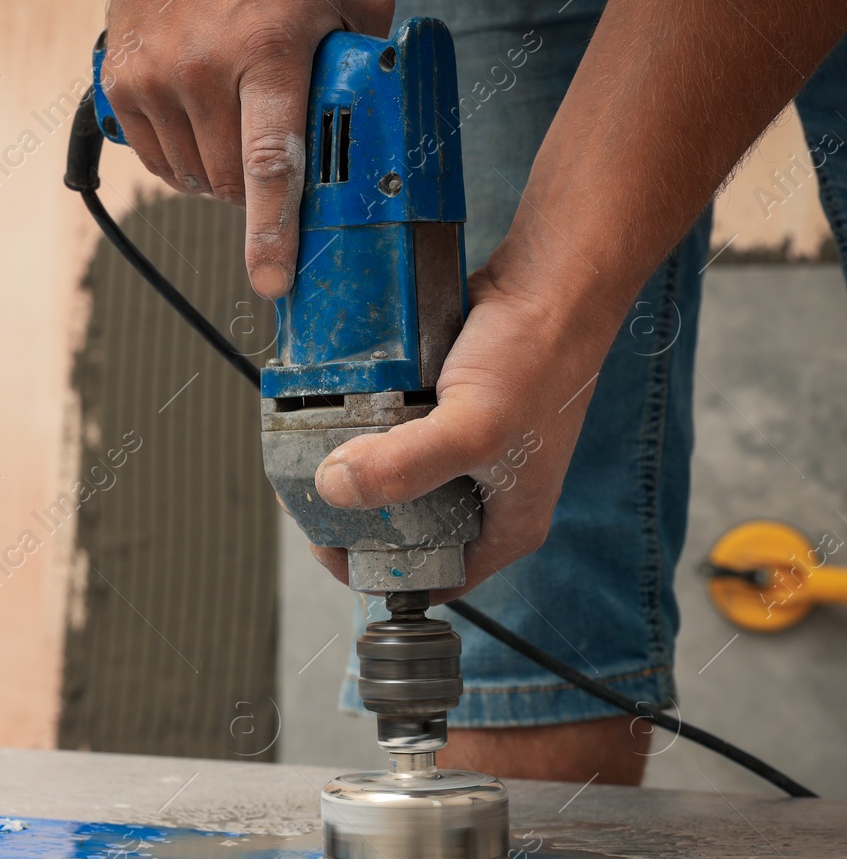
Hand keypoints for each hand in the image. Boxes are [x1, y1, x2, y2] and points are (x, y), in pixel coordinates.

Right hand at [103, 0, 393, 297]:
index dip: (272, 230)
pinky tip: (199, 123)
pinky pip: (156, 161)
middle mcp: (202, 69)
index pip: (270, 162)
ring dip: (216, 175)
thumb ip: (367, 44)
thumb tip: (384, 102)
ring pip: (191, 179)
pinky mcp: (121, 86)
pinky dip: (180, 160)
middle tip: (272, 156)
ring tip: (233, 125)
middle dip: (253, 190)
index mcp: (267, 48)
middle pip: (229, 183)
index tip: (271, 280)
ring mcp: (153, 80)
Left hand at [308, 261, 630, 600]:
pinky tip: (335, 420)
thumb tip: (333, 487)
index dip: (373, 570)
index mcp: (505, 526)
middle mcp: (485, 498)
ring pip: (394, 483)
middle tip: (308, 491)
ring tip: (311, 455)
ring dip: (354, 472)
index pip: (429, 577)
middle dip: (353, 517)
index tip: (326, 542)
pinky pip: (392, 438)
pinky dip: (364, 432)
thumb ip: (404, 465)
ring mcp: (465, 456)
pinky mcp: (443, 416)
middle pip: (403, 531)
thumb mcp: (472, 426)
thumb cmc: (536, 355)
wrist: (550, 280)